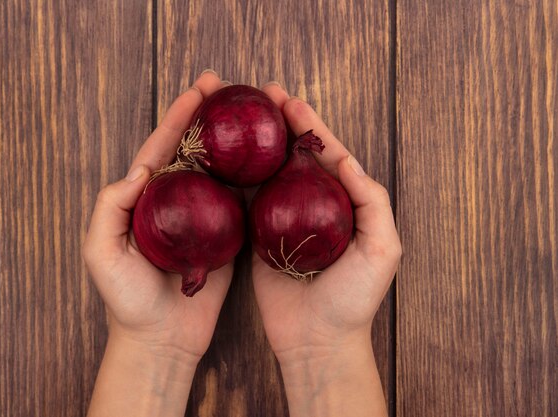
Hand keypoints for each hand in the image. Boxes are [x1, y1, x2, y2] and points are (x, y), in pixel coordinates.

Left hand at [83, 71, 229, 416]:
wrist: (160, 338)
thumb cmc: (126, 299)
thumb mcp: (101, 252)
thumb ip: (111, 208)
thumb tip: (143, 170)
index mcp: (144, 200)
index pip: (162, 149)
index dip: (178, 118)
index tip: (197, 91)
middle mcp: (175, 202)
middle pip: (193, 151)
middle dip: (207, 117)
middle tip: (225, 86)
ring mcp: (202, 218)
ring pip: (219, 171)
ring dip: (232, 141)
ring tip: (251, 114)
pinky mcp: (226, 237)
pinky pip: (239, 203)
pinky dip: (251, 179)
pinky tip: (266, 158)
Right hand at [253, 83, 401, 416]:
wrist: (317, 340)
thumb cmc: (354, 299)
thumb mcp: (382, 249)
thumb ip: (372, 201)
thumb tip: (345, 159)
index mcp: (343, 203)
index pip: (327, 154)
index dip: (310, 125)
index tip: (289, 100)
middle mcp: (312, 206)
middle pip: (295, 156)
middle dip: (280, 123)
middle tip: (261, 94)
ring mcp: (282, 220)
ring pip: (270, 173)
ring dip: (258, 144)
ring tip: (240, 117)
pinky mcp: (257, 238)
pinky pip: (248, 202)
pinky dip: (239, 178)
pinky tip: (226, 157)